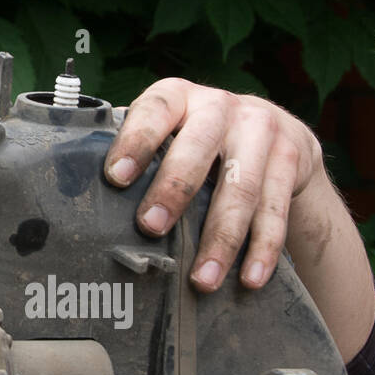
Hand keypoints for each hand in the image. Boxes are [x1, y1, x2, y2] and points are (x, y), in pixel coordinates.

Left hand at [102, 78, 323, 291]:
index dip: (135, 141)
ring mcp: (261, 129)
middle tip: (150, 226)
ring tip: (201, 278)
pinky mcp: (292, 158)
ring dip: (221, 237)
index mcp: (179, 96)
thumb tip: (82, 196)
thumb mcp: (171, 131)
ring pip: (241, 187)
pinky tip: (249, 278)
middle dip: (174, 189)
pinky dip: (263, 249)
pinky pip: (277, 209)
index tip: (115, 177)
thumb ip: (139, 151)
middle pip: (198, 146)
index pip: (154, 111)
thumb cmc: (199, 139)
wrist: (280, 135)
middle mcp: (221, 106)